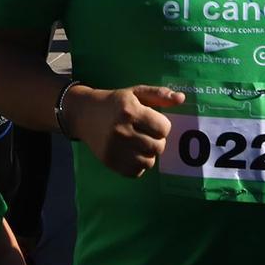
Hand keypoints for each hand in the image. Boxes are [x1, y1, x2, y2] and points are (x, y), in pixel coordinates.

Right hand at [68, 83, 182, 177]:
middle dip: (156, 140)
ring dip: (147, 153)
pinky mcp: (110, 161)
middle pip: (158, 147)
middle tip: (144, 133)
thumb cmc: (114, 102)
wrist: (82, 113)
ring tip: (137, 143)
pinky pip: (136, 171)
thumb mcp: (134, 93)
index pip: (164, 128)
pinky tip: (129, 152)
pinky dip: (137, 164)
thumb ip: (159, 94)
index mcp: (129, 111)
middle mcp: (121, 130)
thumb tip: (181, 98)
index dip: (161, 125)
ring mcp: (115, 148)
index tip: (150, 121)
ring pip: (149, 161)